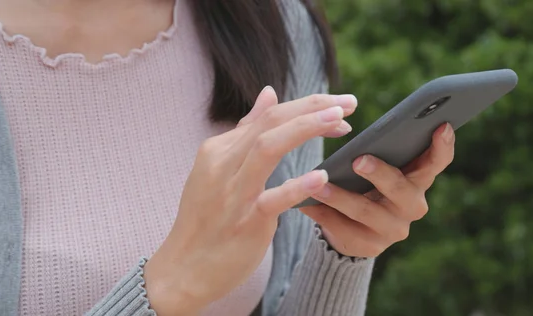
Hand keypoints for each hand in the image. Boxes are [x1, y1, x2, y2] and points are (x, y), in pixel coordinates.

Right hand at [143, 87, 357, 314]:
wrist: (182, 268)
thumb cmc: (206, 217)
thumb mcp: (219, 168)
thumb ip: (246, 131)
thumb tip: (269, 93)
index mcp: (219, 149)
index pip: (269, 116)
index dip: (307, 106)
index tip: (339, 106)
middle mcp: (223, 164)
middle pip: (270, 123)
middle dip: (312, 107)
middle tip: (349, 102)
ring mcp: (233, 193)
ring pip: (267, 148)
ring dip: (305, 129)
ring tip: (340, 120)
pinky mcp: (246, 222)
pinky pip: (273, 200)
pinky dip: (297, 186)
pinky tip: (322, 176)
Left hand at [300, 123, 454, 257]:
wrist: (355, 228)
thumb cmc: (368, 185)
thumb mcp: (379, 167)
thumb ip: (379, 149)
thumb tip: (350, 118)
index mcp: (418, 180)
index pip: (437, 162)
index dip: (442, 146)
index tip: (440, 125)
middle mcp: (412, 206)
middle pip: (400, 189)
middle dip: (379, 174)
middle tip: (358, 160)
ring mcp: (393, 230)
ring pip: (366, 211)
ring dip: (340, 196)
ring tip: (318, 184)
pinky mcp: (369, 247)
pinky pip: (343, 229)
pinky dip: (322, 214)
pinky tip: (304, 202)